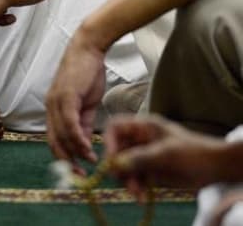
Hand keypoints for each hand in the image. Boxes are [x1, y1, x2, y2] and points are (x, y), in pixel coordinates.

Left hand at [45, 28, 107, 165]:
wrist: (88, 50)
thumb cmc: (87, 75)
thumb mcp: (86, 104)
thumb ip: (83, 123)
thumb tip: (85, 144)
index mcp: (53, 110)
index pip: (54, 139)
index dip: (64, 157)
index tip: (76, 170)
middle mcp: (50, 108)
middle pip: (54, 141)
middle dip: (67, 160)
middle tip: (81, 174)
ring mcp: (56, 102)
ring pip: (62, 134)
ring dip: (76, 152)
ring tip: (90, 163)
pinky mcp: (65, 96)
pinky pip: (69, 123)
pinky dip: (78, 138)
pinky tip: (87, 148)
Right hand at [104, 114, 227, 195]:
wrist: (215, 169)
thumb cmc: (193, 152)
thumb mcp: (166, 153)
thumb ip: (140, 157)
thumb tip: (116, 163)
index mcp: (142, 127)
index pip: (115, 128)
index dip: (110, 141)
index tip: (112, 159)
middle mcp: (139, 140)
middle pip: (116, 150)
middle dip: (118, 167)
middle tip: (122, 180)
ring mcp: (143, 156)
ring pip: (123, 168)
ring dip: (127, 181)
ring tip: (137, 193)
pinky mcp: (148, 171)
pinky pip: (134, 179)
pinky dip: (136, 188)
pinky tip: (142, 197)